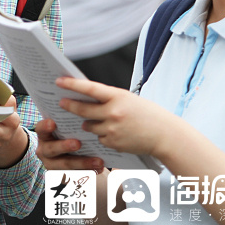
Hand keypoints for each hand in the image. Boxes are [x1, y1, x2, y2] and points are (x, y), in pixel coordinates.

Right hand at [34, 117, 103, 170]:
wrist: (73, 155)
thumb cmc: (71, 134)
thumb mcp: (67, 128)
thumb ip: (71, 121)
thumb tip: (86, 106)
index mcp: (44, 135)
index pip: (40, 129)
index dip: (45, 126)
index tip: (53, 123)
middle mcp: (45, 150)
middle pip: (52, 149)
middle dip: (64, 146)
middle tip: (78, 143)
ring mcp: (52, 164)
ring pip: (65, 165)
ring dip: (82, 163)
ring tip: (98, 161)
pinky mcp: (62, 176)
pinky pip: (75, 175)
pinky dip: (88, 172)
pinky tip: (99, 169)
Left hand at [56, 77, 177, 157]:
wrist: (165, 134)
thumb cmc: (147, 114)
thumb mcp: (128, 99)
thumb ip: (109, 99)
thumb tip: (88, 98)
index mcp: (117, 96)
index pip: (89, 88)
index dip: (72, 84)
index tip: (59, 81)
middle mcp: (113, 112)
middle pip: (83, 109)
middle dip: (70, 106)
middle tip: (61, 103)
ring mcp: (112, 128)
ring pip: (89, 126)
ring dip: (89, 123)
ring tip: (101, 121)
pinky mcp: (113, 142)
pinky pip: (99, 138)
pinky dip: (102, 135)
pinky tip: (115, 133)